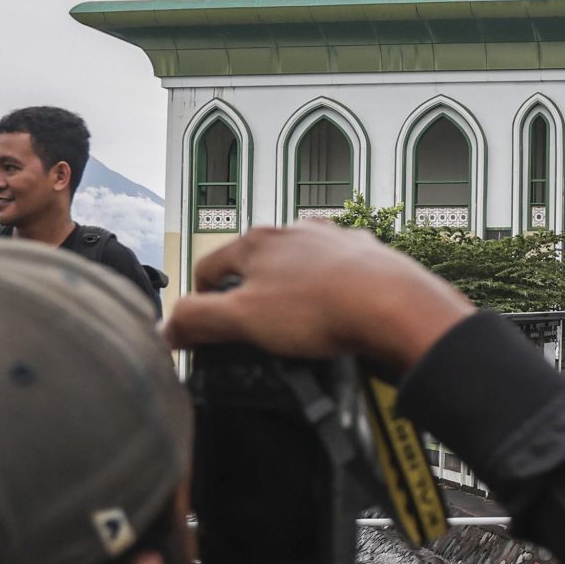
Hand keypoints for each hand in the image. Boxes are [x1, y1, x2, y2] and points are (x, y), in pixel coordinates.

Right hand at [166, 225, 472, 372]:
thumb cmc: (321, 308)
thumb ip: (199, 319)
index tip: (204, 326)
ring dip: (292, 291)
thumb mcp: (243, 320)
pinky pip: (338, 275)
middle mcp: (295, 232)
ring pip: (299, 266)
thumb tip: (168, 326)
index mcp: (258, 242)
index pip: (210, 267)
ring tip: (298, 327)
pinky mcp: (368, 257)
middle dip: (250, 295)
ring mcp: (335, 240)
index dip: (201, 300)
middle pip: (256, 264)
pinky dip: (332, 293)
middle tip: (253, 331)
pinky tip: (338, 317)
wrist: (396, 306)